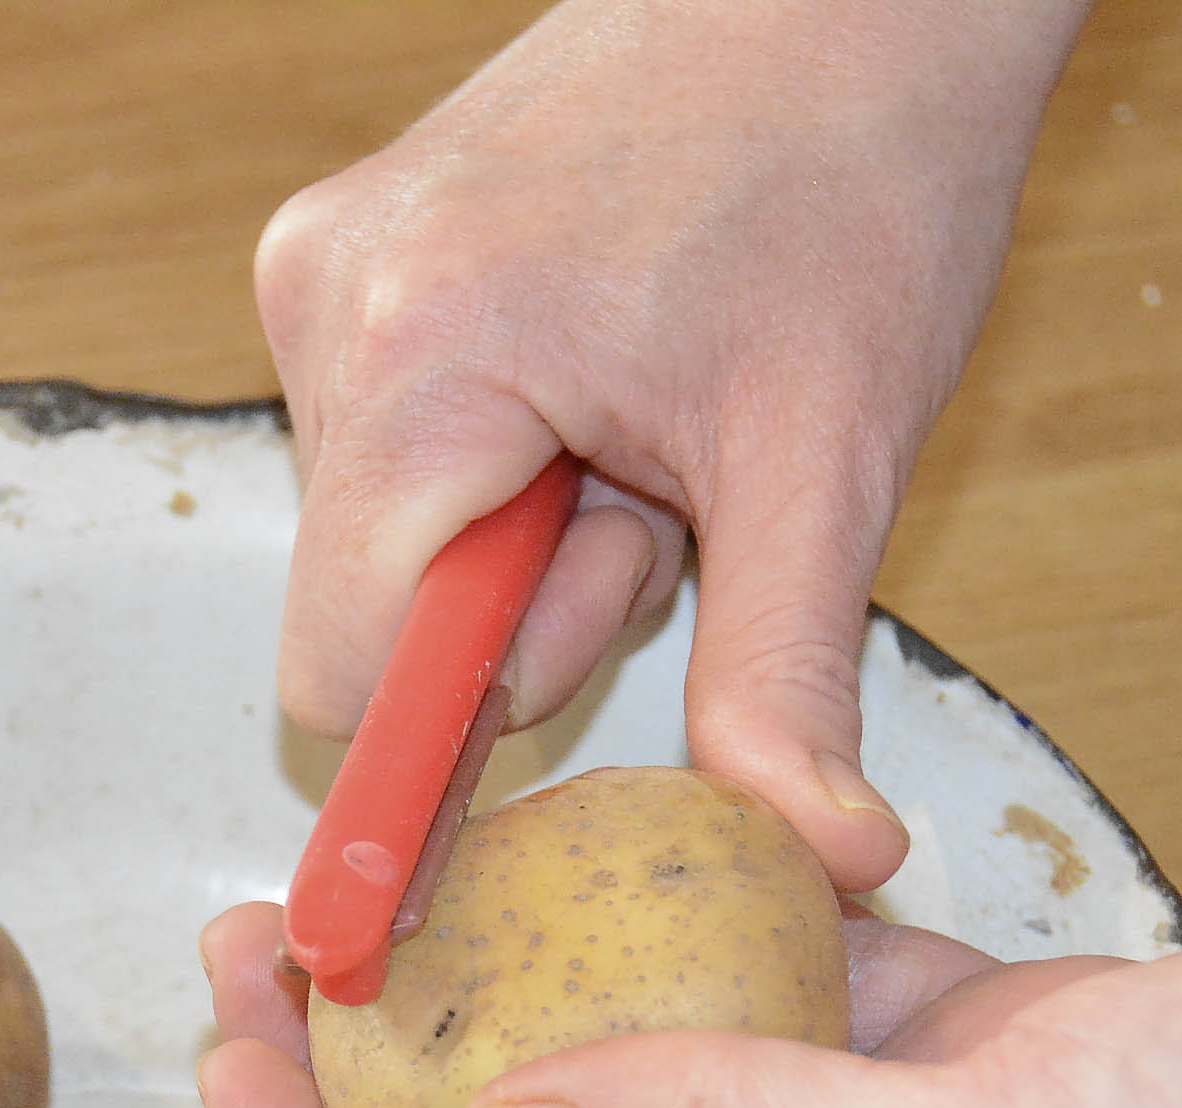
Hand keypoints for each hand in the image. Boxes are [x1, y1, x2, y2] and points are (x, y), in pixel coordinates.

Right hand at [256, 0, 1092, 894]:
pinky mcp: (348, 249)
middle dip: (530, 605)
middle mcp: (331, 302)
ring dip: (526, 532)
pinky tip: (603, 373)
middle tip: (663, 498)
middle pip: (370, 608)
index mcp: (421, 359)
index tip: (547, 738)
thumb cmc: (854, 173)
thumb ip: (781, 682)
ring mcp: (327, 265)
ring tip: (646, 413)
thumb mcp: (827, 463)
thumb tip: (823, 860)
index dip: (446, 743)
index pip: (343, 672)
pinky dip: (502, 457)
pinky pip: (395, 447)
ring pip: (387, 534)